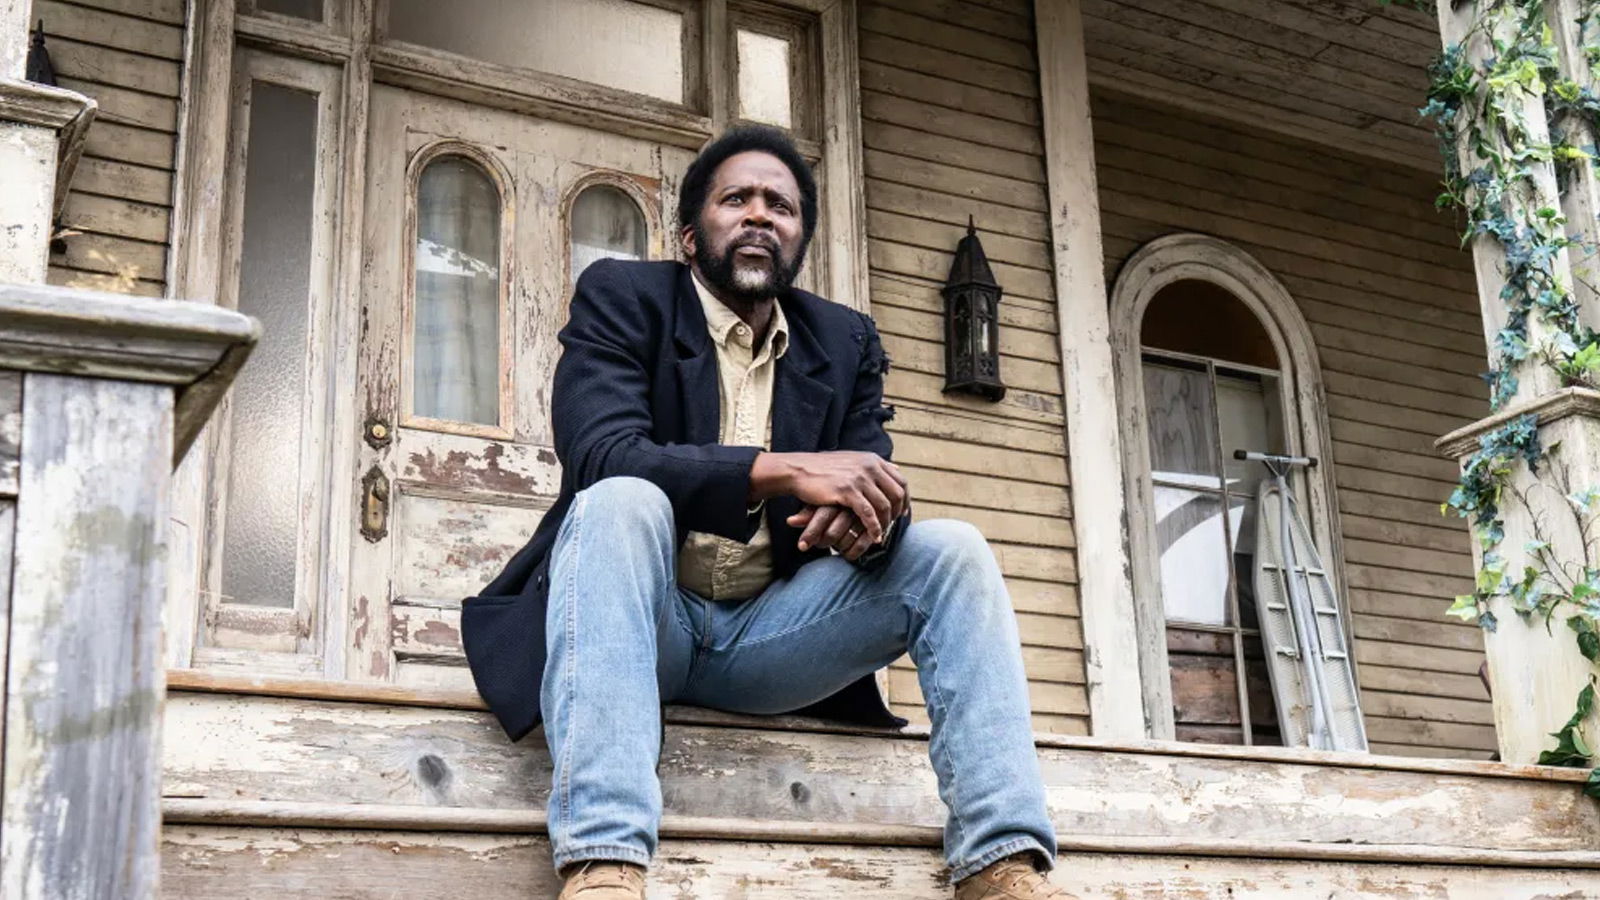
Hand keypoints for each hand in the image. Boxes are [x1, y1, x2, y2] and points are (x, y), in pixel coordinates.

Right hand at [751, 451, 906, 543]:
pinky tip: (874, 537)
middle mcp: (869, 467)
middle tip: (892, 525)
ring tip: (881, 533)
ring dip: (885, 523)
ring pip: (884, 505)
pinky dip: (874, 528)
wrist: (798, 469)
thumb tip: (896, 467)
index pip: (900, 481)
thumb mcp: (853, 460)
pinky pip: (868, 514)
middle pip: (896, 494)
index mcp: (872, 460)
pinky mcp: (847, 491)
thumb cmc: (824, 468)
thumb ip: (874, 465)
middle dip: (897, 513)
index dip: (905, 500)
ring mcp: (859, 478)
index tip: (902, 513)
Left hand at [786, 505, 879, 559]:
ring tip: (834, 548)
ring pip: (846, 539)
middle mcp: (850, 506)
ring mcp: (864, 517)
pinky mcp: (877, 526)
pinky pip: (862, 544)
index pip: (821, 518)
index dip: (811, 533)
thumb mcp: (819, 505)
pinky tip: (846, 554)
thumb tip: (789, 521)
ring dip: (838, 547)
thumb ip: (806, 514)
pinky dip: (853, 552)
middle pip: (832, 533)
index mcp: (835, 498)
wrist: (862, 497)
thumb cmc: (834, 503)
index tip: (802, 546)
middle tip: (819, 546)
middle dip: (823, 543)